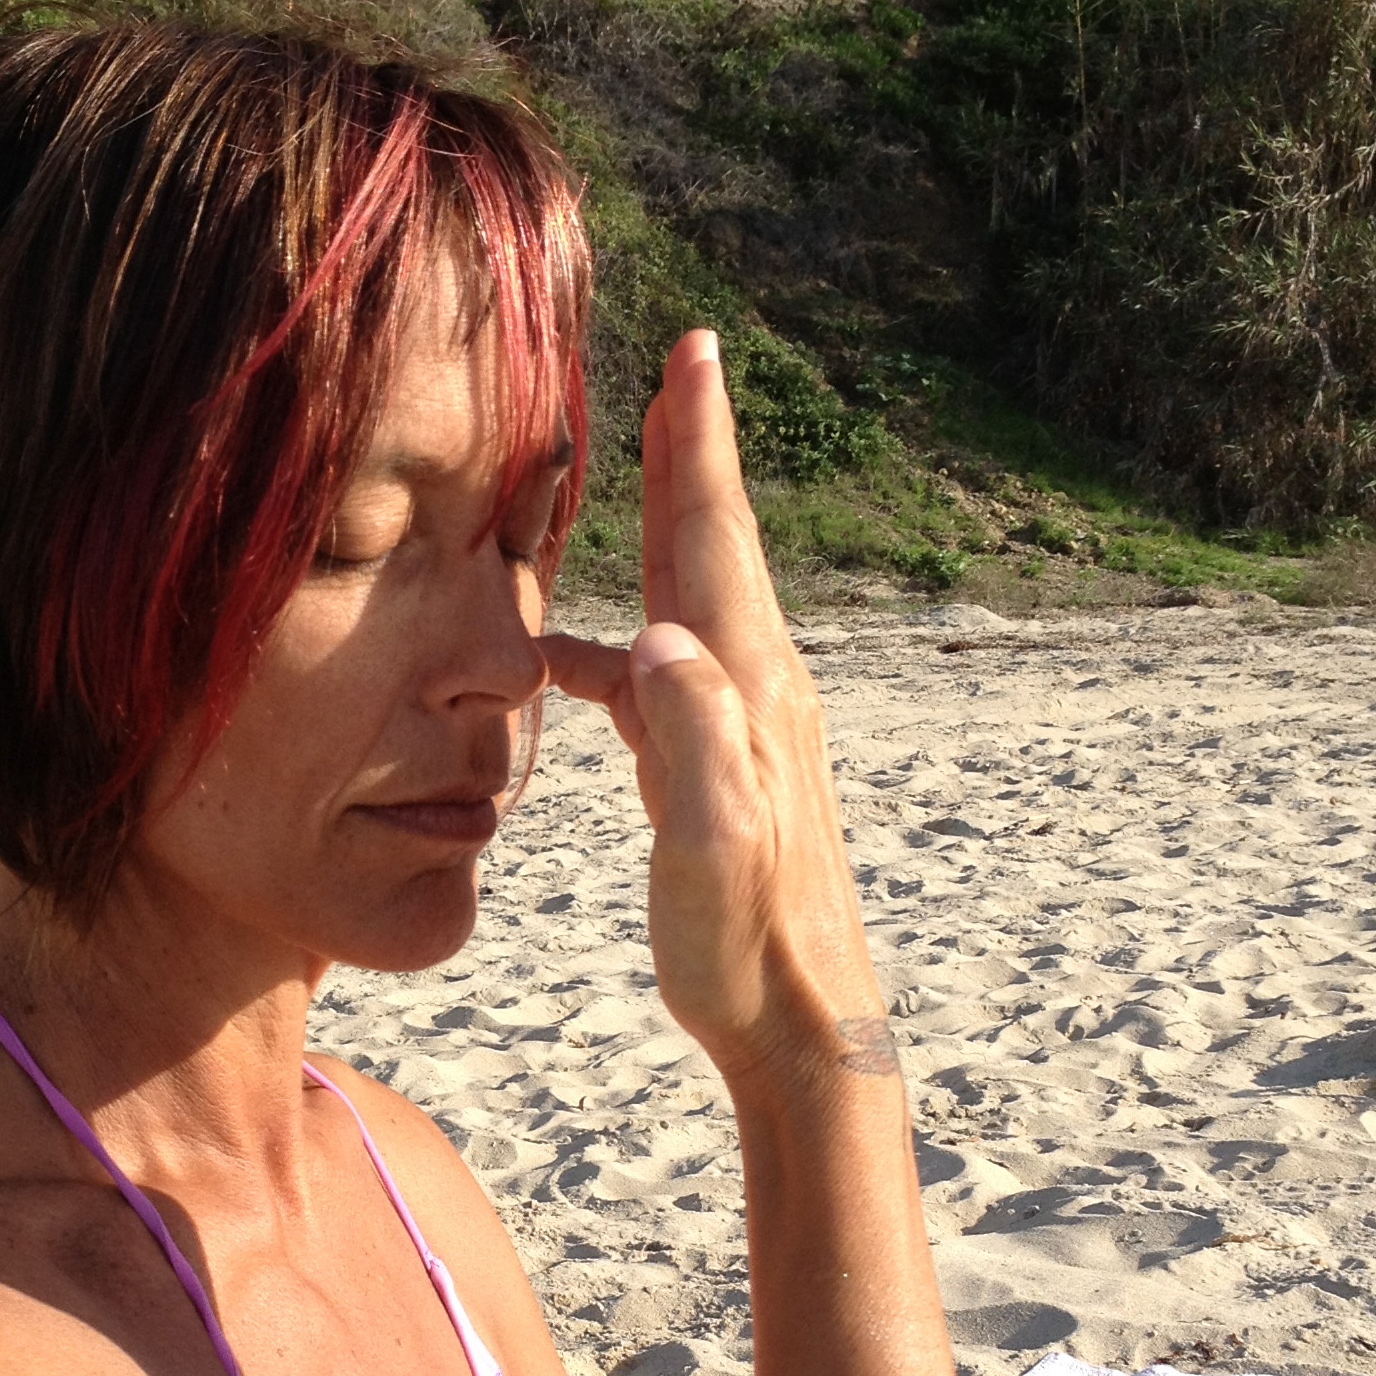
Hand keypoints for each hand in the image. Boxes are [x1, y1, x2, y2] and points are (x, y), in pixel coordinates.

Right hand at [542, 332, 885, 1086]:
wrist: (801, 1022)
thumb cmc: (746, 945)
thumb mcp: (710, 845)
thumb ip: (690, 741)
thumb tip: (656, 640)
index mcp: (746, 690)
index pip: (714, 540)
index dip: (700, 444)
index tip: (697, 353)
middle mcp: (754, 690)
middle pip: (713, 542)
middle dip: (696, 448)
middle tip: (689, 359)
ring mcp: (742, 729)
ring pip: (694, 597)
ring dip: (671, 522)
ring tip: (650, 456)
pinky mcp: (718, 770)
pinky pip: (665, 677)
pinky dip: (625, 639)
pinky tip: (574, 652)